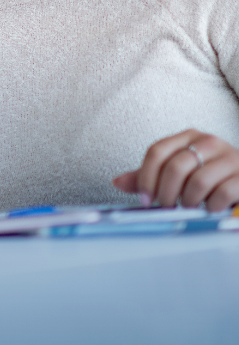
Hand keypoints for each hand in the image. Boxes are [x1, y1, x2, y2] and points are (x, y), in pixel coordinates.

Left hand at [113, 129, 238, 210]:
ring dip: (188, 200)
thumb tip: (118, 182)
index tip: (145, 199)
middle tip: (166, 206)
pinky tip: (210, 207)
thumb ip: (151, 176)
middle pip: (174, 166)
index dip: (146, 177)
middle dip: (165, 193)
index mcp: (189, 137)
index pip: (157, 151)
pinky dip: (211, 205)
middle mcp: (209, 142)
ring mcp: (230, 158)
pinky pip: (222, 192)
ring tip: (189, 206)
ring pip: (197, 181)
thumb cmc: (211, 175)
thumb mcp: (181, 171)